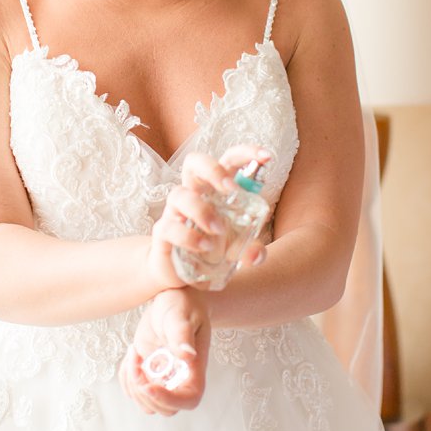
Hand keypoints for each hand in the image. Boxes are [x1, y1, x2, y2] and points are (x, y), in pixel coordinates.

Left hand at [119, 287, 211, 414]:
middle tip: (137, 358)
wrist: (172, 299)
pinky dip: (125, 376)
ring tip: (134, 351)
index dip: (168, 400)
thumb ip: (182, 336)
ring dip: (132, 383)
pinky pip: (133, 389)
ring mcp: (163, 379)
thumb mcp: (180, 315)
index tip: (147, 385)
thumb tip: (188, 356)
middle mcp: (180, 379)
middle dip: (144, 390)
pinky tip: (132, 353)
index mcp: (195, 370)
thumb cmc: (183, 304)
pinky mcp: (148, 373)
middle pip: (164, 409)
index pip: (188, 400)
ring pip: (146, 403)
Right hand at [146, 144, 273, 288]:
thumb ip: (252, 252)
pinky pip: (169, 226)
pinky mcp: (163, 232)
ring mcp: (176, 212)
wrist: (181, 277)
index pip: (228, 162)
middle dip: (213, 169)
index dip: (245, 153)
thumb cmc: (213, 253)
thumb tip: (255, 253)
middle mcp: (194, 195)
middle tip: (230, 189)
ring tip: (219, 229)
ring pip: (179, 194)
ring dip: (201, 209)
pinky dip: (189, 236)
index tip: (266, 157)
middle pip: (194, 163)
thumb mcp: (239, 253)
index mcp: (217, 192)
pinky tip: (204, 246)